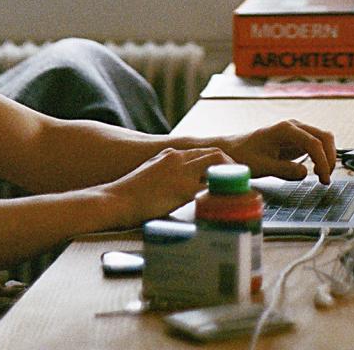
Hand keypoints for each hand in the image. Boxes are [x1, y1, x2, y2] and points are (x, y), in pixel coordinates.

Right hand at [100, 147, 232, 224]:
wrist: (113, 201)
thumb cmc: (128, 195)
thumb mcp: (149, 175)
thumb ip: (166, 175)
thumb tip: (178, 187)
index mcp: (169, 155)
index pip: (203, 152)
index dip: (219, 161)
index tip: (227, 172)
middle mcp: (177, 158)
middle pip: (215, 153)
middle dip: (230, 165)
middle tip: (240, 179)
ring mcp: (180, 172)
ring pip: (216, 164)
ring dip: (229, 174)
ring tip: (238, 187)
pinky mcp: (182, 189)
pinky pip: (209, 187)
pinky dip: (221, 192)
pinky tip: (227, 200)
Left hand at [218, 119, 335, 183]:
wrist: (232, 149)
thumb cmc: (243, 155)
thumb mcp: (261, 166)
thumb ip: (284, 170)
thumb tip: (305, 172)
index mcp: (284, 129)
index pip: (313, 142)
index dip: (322, 161)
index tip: (323, 178)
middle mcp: (293, 127)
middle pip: (324, 137)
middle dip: (330, 158)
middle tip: (325, 179)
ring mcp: (296, 132)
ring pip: (323, 140)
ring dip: (328, 157)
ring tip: (322, 177)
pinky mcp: (297, 140)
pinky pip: (316, 145)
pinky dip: (322, 157)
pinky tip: (317, 171)